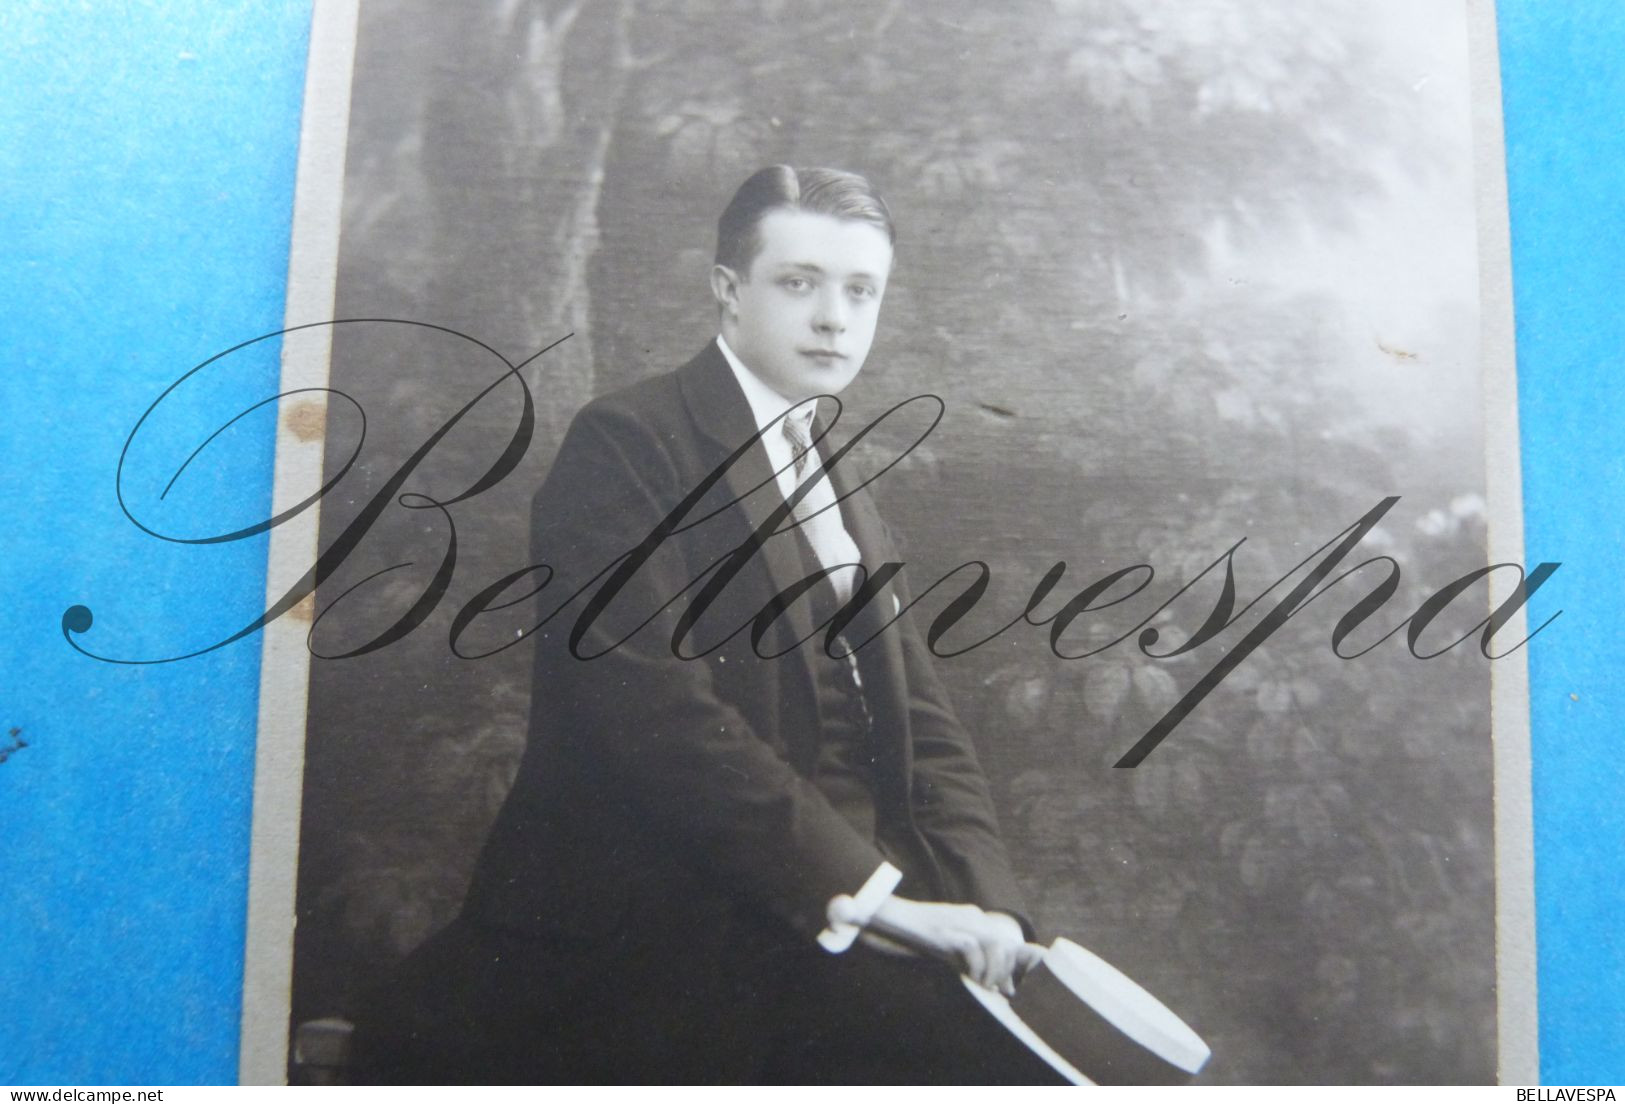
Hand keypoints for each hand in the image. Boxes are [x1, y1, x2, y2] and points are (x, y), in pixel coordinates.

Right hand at [864, 896, 1041, 995]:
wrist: (894, 916)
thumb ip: (972, 962)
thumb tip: (996, 985)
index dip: (1011, 965)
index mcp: (975, 917)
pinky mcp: (945, 930)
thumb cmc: (920, 935)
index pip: (1006, 940)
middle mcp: (972, 916)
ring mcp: (959, 921)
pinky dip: (976, 966)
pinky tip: (971, 979)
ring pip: (994, 943)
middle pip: (1004, 943)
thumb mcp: (951, 947)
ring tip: (985, 985)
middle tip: (996, 989)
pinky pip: (971, 947)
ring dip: (994, 970)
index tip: (1007, 987)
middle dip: (1005, 971)